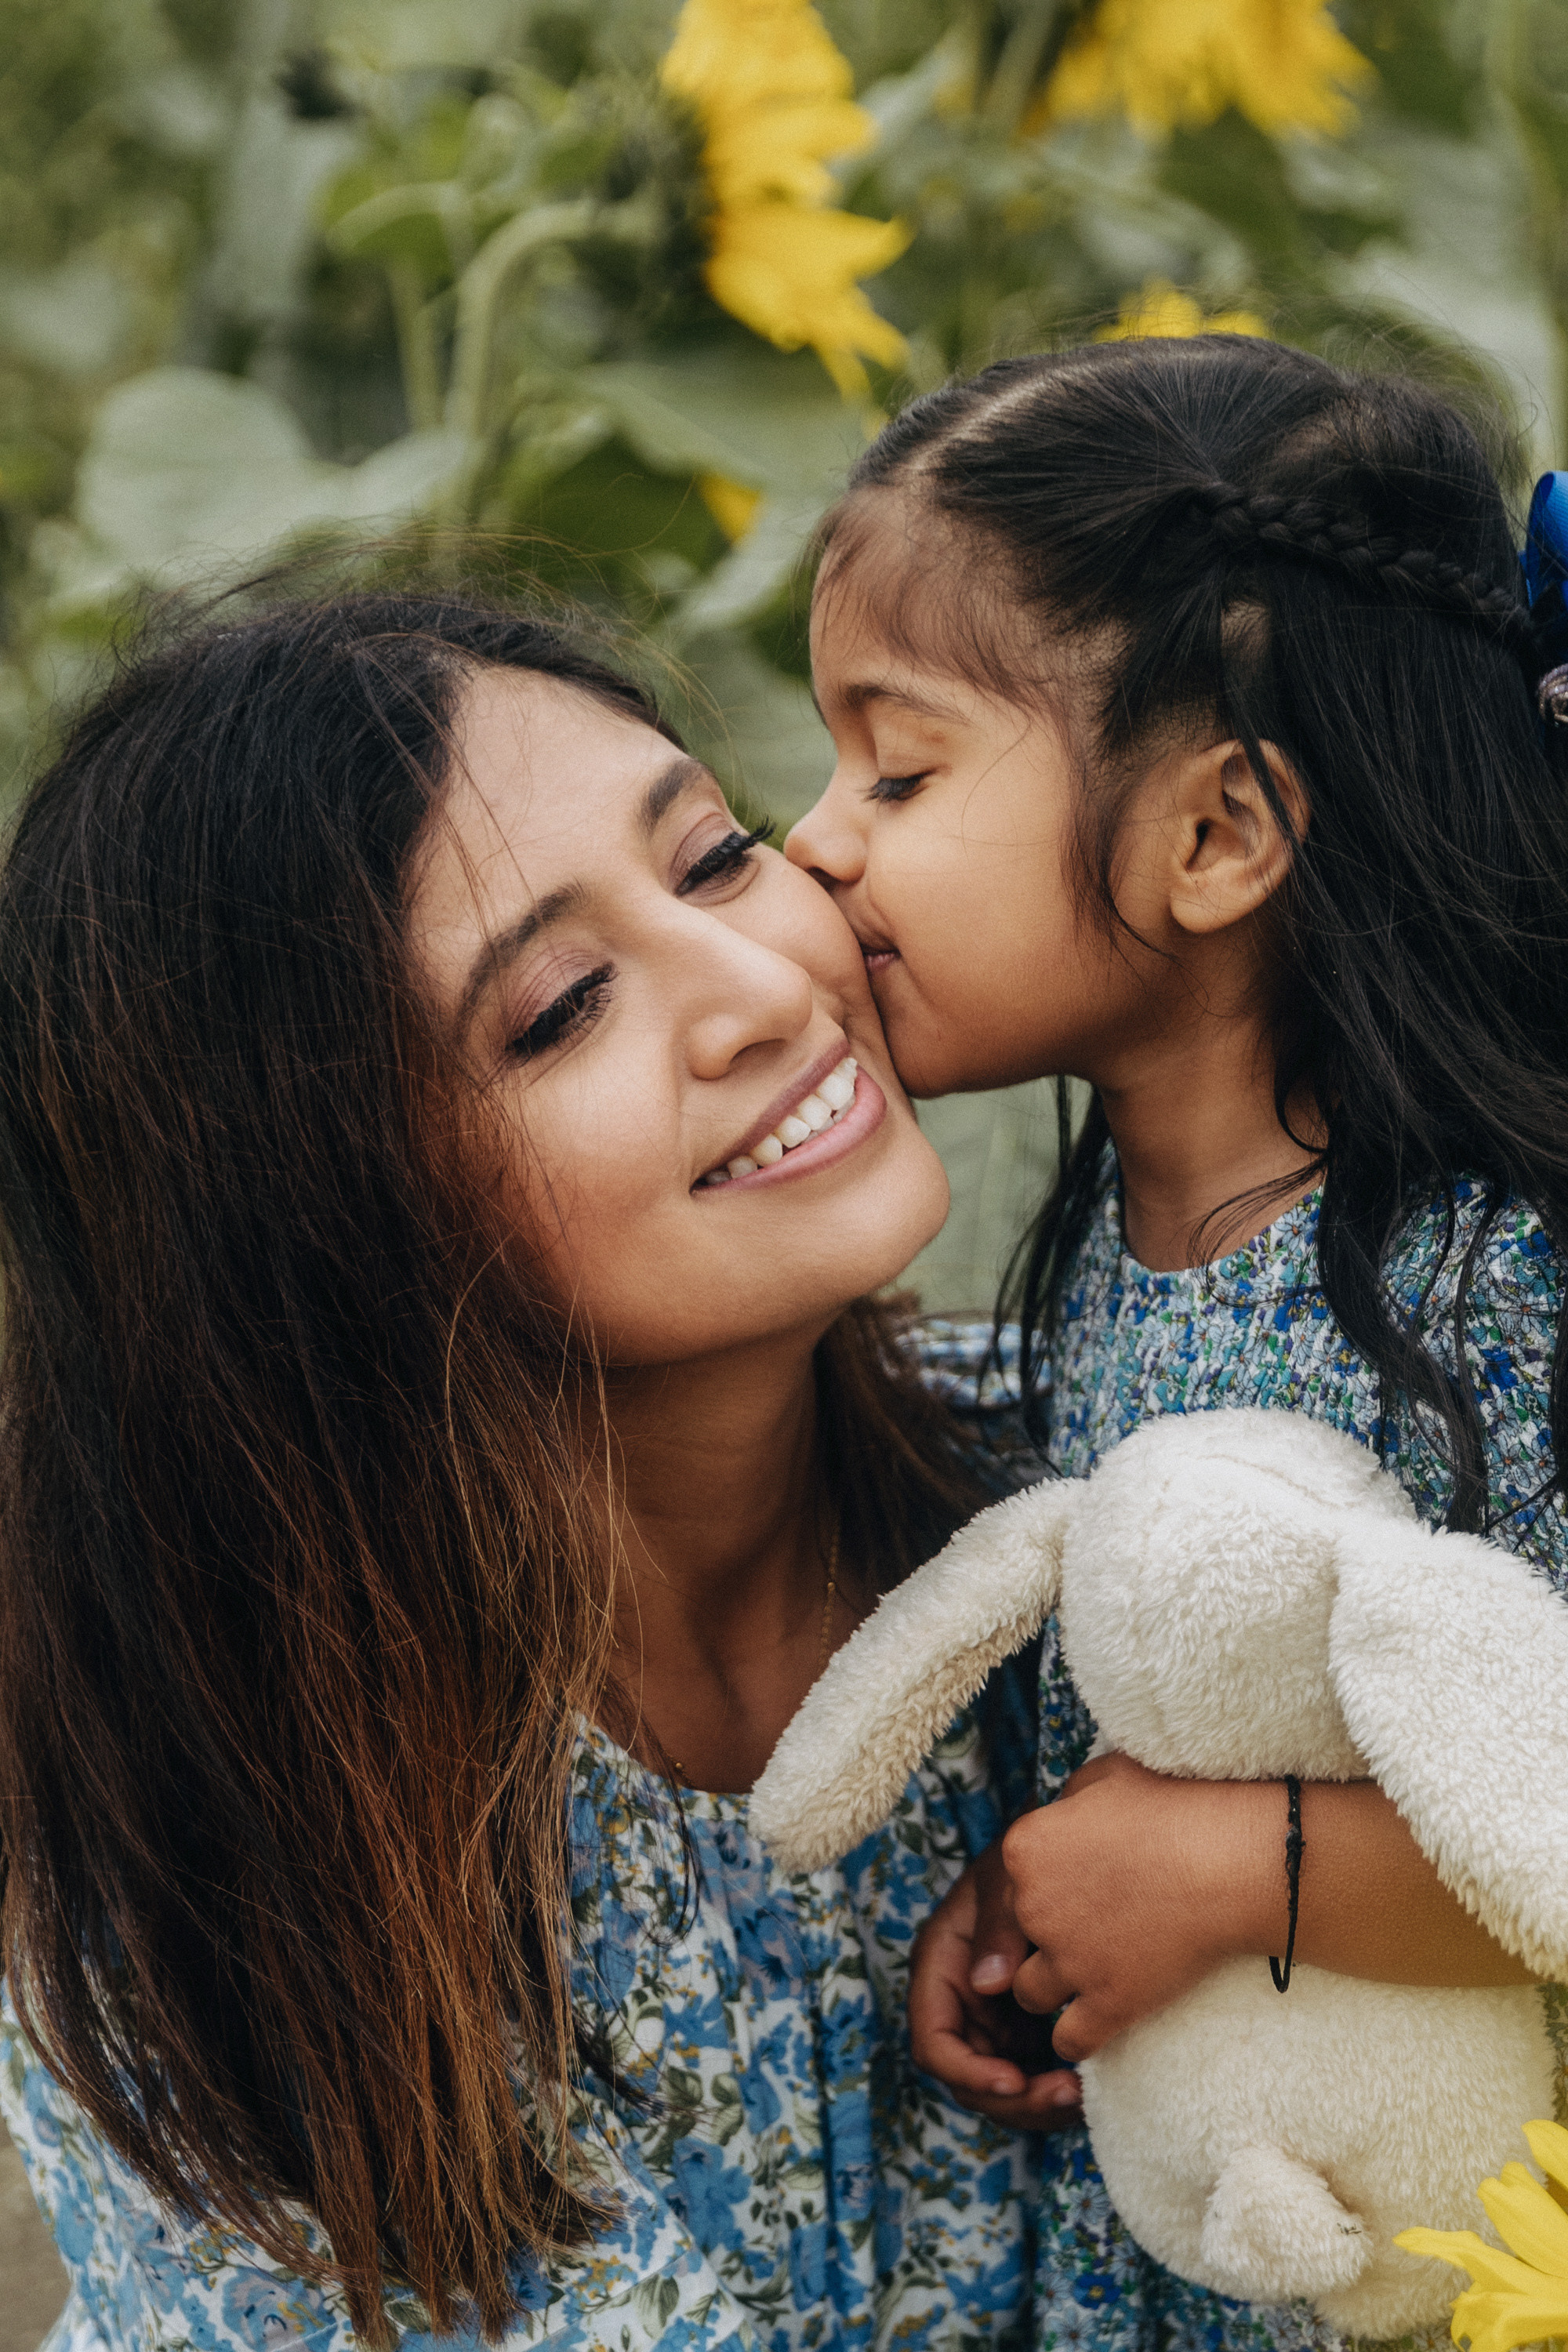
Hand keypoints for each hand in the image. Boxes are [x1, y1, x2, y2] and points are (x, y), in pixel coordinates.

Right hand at [908, 1840, 1084, 2128]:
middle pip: (968, 2080)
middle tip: (1067, 2094)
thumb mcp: (1004, 1879)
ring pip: (1001, 2087)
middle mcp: (959, 2002)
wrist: (1068, 1851)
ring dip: (1037, 2102)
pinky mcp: (1022, 2025)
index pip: (934, 2043)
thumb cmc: (1029, 1856)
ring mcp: (990, 2018)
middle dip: (1013, 2099)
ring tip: (1082, 2095)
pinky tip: (1089, 2085)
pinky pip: (1031, 2072)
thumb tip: (985, 1985)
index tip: (1014, 2082)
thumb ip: (996, 1926)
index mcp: (941, 1968)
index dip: (968, 2073)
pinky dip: (1054, 2087)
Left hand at [1004, 1753, 1282, 2059]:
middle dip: (1047, 1934)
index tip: (1079, 1886)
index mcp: (1024, 1847)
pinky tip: (1101, 2016)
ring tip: (1090, 1973)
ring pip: (1030, 1992)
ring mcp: (1069, 1959)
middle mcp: (1033, 1906)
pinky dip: (1080, 2034)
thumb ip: (1067, 1801)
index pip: (1011, 1881)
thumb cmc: (1175, 1807)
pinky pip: (1070, 2039)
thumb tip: (1061, 1817)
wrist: (1230, 1859)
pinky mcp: (1109, 2002)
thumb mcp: (1105, 1776)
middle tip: (1094, 1925)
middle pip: (1017, 1935)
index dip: (1043, 1886)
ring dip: (1054, 1987)